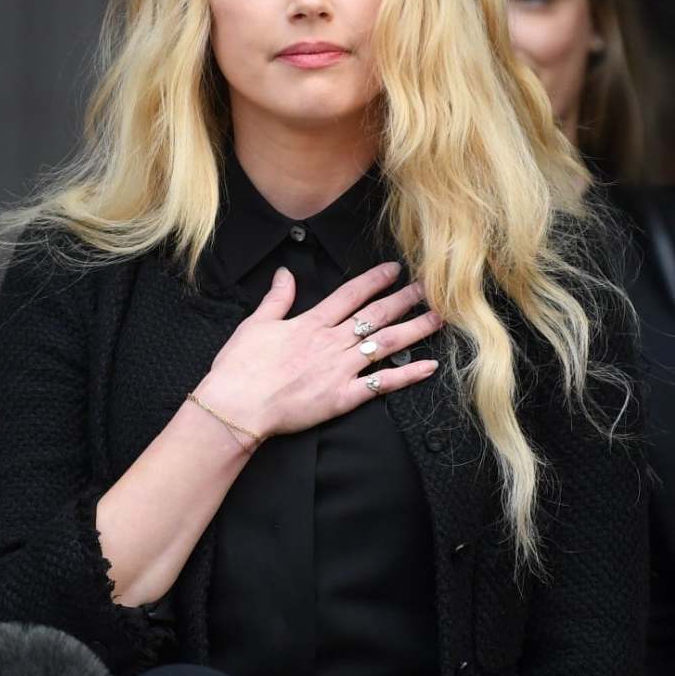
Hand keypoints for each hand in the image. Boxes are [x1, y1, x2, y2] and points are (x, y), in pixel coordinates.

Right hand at [196, 262, 439, 439]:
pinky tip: (428, 366)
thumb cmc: (240, 367)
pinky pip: (382, 385)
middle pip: (376, 315)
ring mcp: (340, 369)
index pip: (350, 295)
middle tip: (428, 289)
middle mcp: (331, 342)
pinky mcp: (342, 397)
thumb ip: (276, 299)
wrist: (237, 405)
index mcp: (311, 323)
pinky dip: (407, 375)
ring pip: (386, 344)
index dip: (375, 280)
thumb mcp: (255, 324)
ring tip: (437, 319)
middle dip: (404, 300)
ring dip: (414, 329)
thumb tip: (285, 274)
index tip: (395, 270)